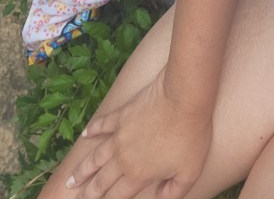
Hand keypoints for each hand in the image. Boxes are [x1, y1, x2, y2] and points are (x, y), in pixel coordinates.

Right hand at [66, 71, 211, 198]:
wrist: (183, 97)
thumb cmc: (190, 135)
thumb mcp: (189, 172)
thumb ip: (173, 192)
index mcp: (138, 174)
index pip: (115, 197)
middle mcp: (123, 158)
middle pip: (100, 181)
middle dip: (87, 193)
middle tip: (77, 197)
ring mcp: (120, 134)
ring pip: (95, 157)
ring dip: (82, 170)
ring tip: (71, 180)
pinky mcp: (122, 114)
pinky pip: (104, 124)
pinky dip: (93, 130)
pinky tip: (86, 134)